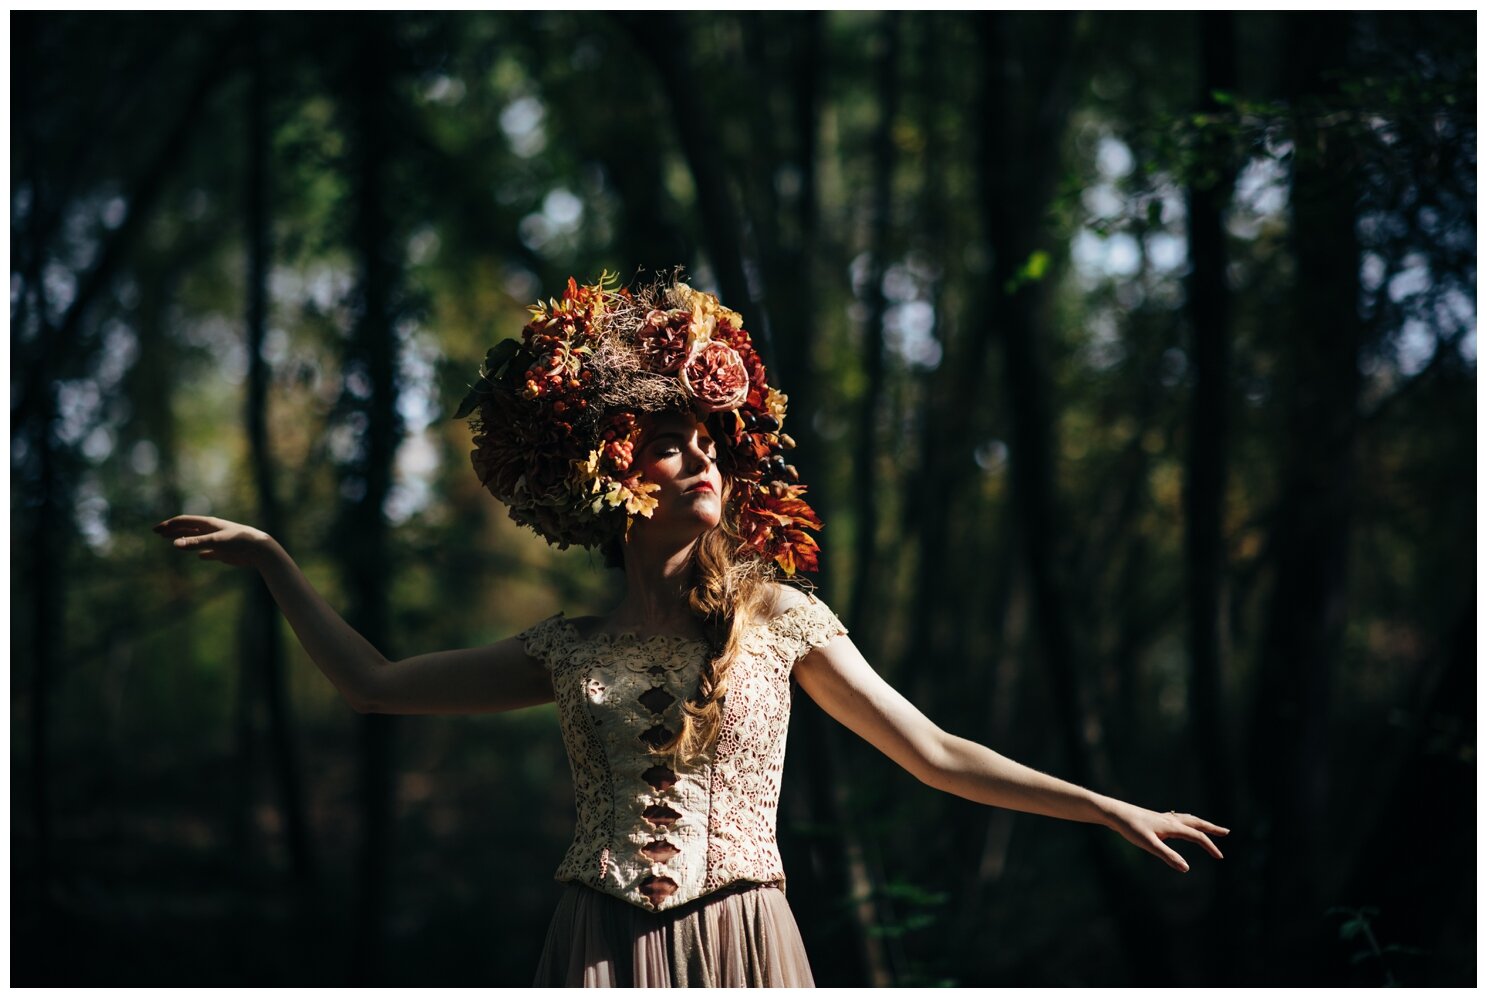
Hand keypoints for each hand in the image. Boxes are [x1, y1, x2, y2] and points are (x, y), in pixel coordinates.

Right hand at [154, 514, 275, 568]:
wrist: (259, 550)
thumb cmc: (239, 541)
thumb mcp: (215, 541)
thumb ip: (195, 543)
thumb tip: (174, 544)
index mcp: (209, 524)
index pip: (184, 521)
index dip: (169, 525)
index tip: (156, 530)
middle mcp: (212, 530)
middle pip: (188, 529)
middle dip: (173, 530)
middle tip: (157, 533)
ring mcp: (217, 541)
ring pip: (197, 539)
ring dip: (184, 540)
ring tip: (172, 542)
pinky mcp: (224, 552)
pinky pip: (210, 551)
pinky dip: (202, 552)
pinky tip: (200, 557)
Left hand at [1103, 801, 1228, 872]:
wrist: (1116, 814)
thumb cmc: (1131, 828)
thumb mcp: (1149, 845)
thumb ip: (1168, 856)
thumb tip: (1186, 868)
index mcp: (1172, 827)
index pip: (1197, 836)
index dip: (1210, 846)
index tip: (1221, 857)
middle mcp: (1171, 820)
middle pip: (1197, 823)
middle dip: (1212, 829)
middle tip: (1226, 832)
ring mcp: (1164, 818)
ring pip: (1188, 819)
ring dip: (1201, 824)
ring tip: (1209, 827)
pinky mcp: (1156, 819)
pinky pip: (1178, 819)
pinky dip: (1186, 821)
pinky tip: (1181, 823)